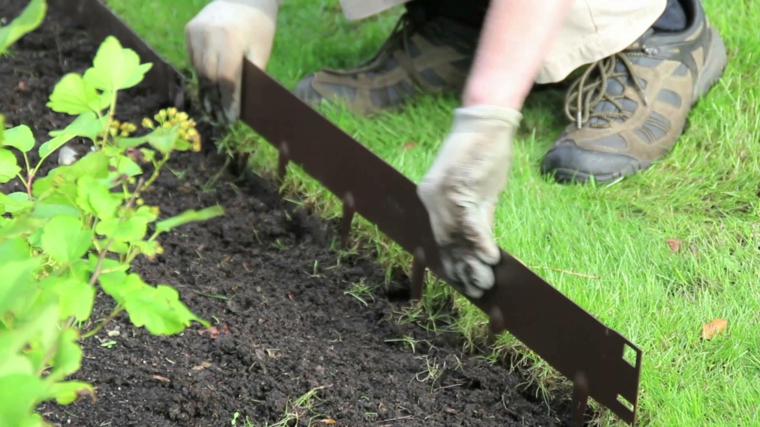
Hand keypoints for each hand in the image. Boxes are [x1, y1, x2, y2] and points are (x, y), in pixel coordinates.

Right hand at [184, 0, 278, 123]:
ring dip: (205, 90)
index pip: (226, 78)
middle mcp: (209, 35)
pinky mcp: (189, 30)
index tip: (230, 118)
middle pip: (209, 76)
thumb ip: (252, 75)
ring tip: (211, 109)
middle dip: (215, 100)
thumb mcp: (262, 50)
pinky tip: (206, 88)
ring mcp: (196, 31)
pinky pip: (193, 58)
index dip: (228, 100)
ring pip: (198, 69)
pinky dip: (200, 74)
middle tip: (219, 119)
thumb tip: (243, 103)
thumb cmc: (259, 26)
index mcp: (231, 40)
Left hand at [417, 105, 521, 297]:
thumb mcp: (474, 186)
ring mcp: (444, 195)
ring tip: (484, 284)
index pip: (441, 238)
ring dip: (472, 264)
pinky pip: (471, 225)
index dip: (452, 262)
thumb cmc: (481, 152)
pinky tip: (491, 260)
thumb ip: (474, 211)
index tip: (462, 281)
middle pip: (446, 242)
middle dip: (461, 269)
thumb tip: (479, 239)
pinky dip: (481, 244)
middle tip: (475, 290)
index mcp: (431, 197)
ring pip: (457, 239)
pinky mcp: (461, 190)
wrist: (483, 123)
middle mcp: (432, 198)